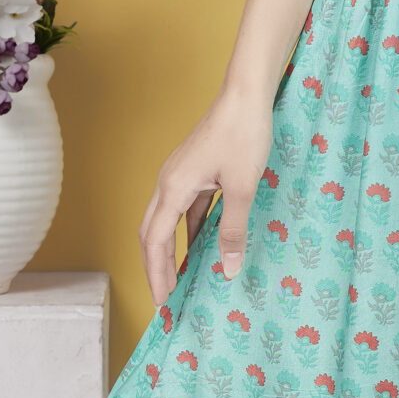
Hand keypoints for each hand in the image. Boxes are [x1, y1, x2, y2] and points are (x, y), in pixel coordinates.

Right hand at [138, 87, 276, 308]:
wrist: (246, 95)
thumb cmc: (243, 135)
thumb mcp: (243, 188)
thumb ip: (233, 231)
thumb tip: (227, 270)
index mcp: (173, 188)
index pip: (155, 242)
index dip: (157, 274)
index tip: (162, 302)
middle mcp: (168, 183)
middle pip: (151, 234)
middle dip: (155, 268)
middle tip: (164, 300)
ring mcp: (179, 176)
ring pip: (166, 222)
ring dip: (170, 252)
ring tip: (179, 280)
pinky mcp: (193, 172)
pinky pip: (184, 210)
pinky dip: (187, 233)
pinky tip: (200, 248)